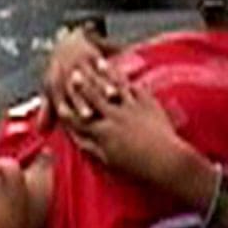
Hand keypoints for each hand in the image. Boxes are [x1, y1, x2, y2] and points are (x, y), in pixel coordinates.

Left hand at [42, 26, 112, 126]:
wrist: (66, 43)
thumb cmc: (58, 72)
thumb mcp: (50, 88)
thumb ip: (48, 110)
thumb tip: (41, 129)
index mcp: (56, 84)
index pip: (61, 100)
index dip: (68, 111)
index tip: (75, 122)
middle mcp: (66, 74)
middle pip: (75, 90)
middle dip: (82, 102)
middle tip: (91, 115)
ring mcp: (78, 64)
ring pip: (91, 77)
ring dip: (101, 86)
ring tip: (112, 96)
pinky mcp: (90, 55)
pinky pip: (101, 63)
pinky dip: (110, 70)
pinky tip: (120, 77)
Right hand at [65, 79, 192, 183]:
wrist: (166, 161)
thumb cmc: (137, 167)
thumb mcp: (109, 160)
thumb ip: (92, 147)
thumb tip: (79, 139)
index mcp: (102, 132)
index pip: (79, 119)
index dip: (68, 110)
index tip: (61, 102)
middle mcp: (114, 116)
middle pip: (94, 96)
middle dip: (82, 84)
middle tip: (74, 72)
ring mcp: (131, 108)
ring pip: (115, 87)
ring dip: (105, 73)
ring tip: (99, 61)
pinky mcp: (148, 104)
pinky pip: (137, 88)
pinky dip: (130, 79)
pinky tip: (127, 71)